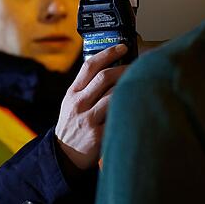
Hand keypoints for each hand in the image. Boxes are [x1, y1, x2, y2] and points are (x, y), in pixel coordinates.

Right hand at [55, 44, 127, 169]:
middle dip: (124, 68)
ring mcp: (88, 120)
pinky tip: (139, 105)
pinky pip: (118, 117)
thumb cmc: (72, 125)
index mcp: (72, 93)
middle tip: (137, 66)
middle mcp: (79, 104)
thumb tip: (110, 67)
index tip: (122, 47)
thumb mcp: (71, 103)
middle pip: (105, 77)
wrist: (63, 156)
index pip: (89, 66)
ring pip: (114, 96)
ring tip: (141, 84)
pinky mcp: (98, 135)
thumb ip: (86, 87)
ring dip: (129, 88)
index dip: (108, 53)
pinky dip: (129, 110)